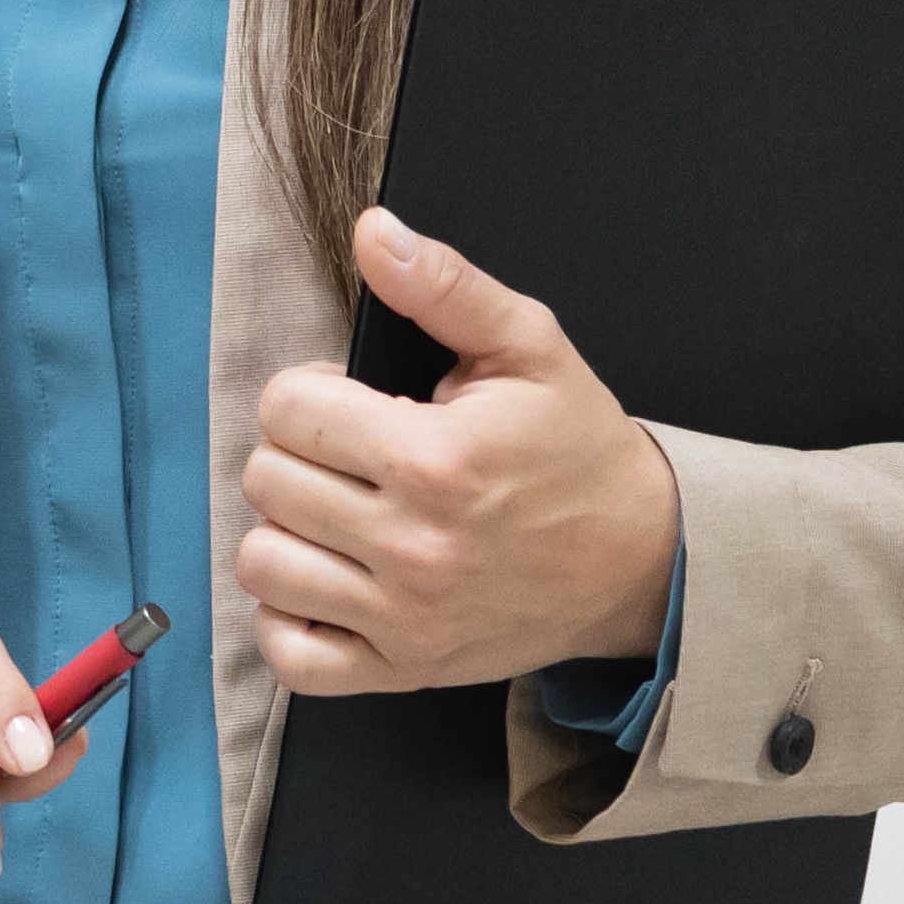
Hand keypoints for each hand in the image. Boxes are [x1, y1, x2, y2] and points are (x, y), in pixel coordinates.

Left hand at [233, 207, 681, 698]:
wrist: (641, 559)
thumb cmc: (578, 448)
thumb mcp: (529, 346)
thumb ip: (444, 286)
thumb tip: (371, 233)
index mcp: (433, 458)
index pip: (285, 410)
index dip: (308, 393)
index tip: (350, 402)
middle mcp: (411, 545)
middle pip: (266, 481)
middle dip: (297, 453)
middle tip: (348, 455)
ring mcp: (404, 618)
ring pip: (263, 565)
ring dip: (285, 532)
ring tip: (335, 514)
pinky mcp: (402, 670)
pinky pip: (291, 658)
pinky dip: (288, 621)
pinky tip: (325, 582)